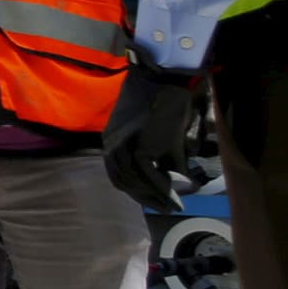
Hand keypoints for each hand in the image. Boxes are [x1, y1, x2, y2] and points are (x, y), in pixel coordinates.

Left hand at [102, 58, 202, 214]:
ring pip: (139, 182)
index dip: (134, 190)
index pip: (118, 174)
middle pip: (125, 183)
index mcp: (110, 141)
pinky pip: (151, 176)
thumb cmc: (161, 101)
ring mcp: (124, 149)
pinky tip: (177, 194)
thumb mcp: (154, 132)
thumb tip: (173, 177)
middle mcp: (112, 147)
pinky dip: (164, 188)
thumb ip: (156, 153)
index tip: (150, 200)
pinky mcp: (140, 149)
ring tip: (173, 204)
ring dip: (156, 196)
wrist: (163, 81)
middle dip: (145, 198)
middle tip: (165, 208)